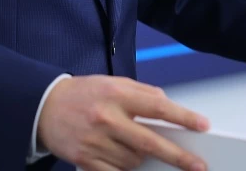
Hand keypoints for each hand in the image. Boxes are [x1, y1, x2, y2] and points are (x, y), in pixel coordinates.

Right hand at [37, 75, 209, 170]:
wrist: (43, 106)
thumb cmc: (82, 93)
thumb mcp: (112, 83)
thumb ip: (141, 92)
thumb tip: (167, 104)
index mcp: (116, 95)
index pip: (157, 107)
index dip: (183, 117)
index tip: (202, 126)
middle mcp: (107, 118)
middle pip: (150, 141)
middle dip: (177, 156)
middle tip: (198, 165)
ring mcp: (96, 141)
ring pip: (134, 160)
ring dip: (144, 159)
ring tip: (138, 149)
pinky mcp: (85, 160)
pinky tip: (131, 166)